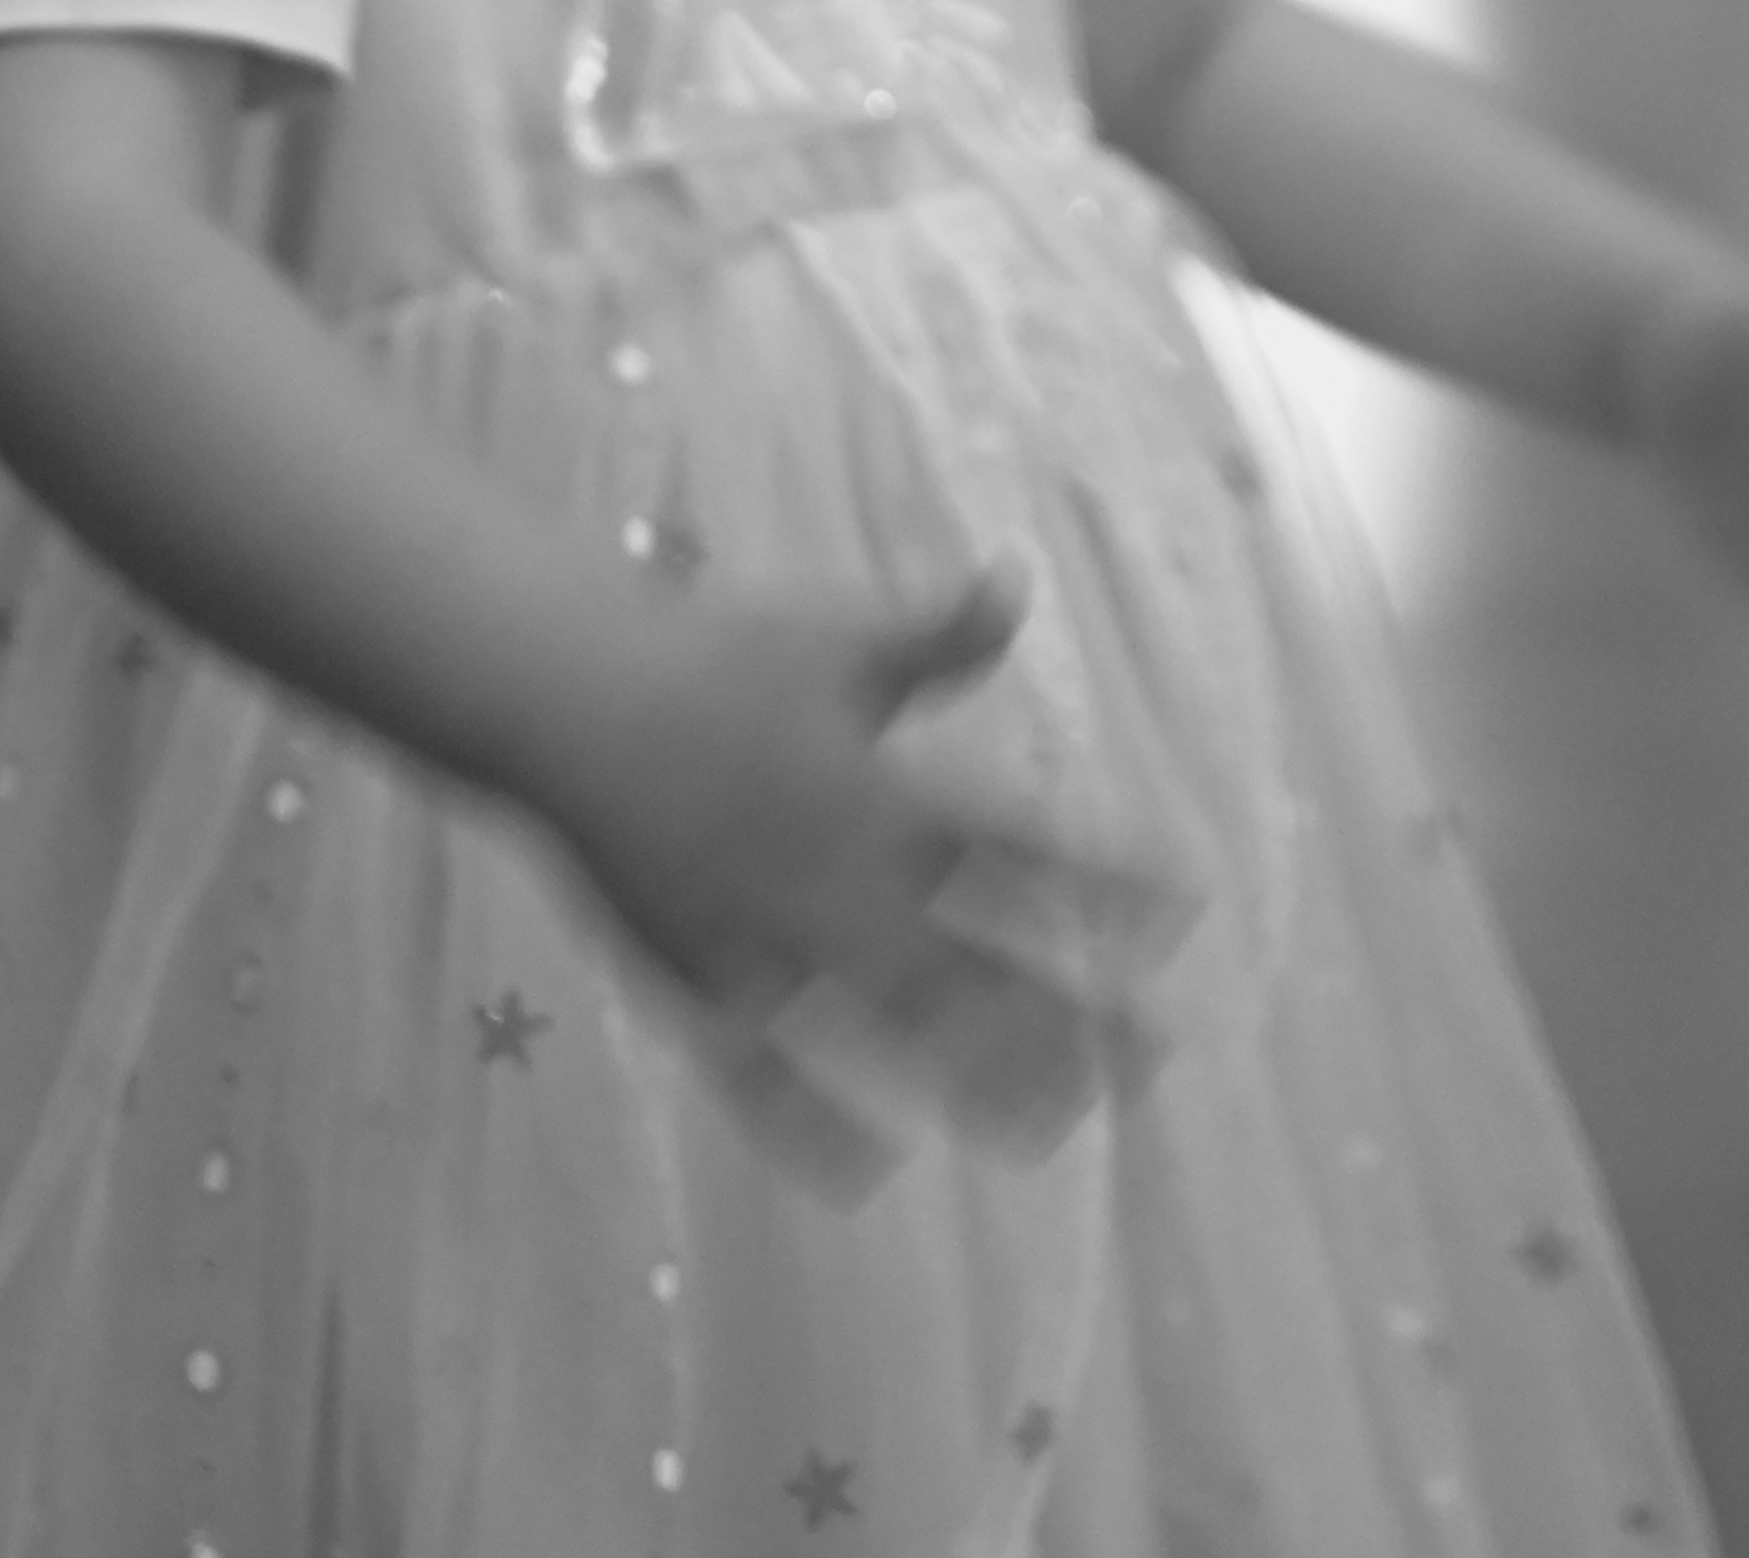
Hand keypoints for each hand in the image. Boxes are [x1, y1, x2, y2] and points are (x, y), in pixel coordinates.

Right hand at [537, 565, 1187, 1188]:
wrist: (568, 698)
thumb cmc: (709, 656)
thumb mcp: (839, 638)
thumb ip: (938, 636)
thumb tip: (1019, 582)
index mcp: (892, 793)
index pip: (1025, 849)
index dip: (1105, 883)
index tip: (1180, 914)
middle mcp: (850, 878)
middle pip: (983, 962)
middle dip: (1070, 1012)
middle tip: (1150, 1060)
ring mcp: (778, 939)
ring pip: (898, 1028)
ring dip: (981, 1074)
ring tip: (1057, 1121)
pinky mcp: (705, 979)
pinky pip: (767, 1070)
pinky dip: (816, 1123)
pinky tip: (869, 1168)